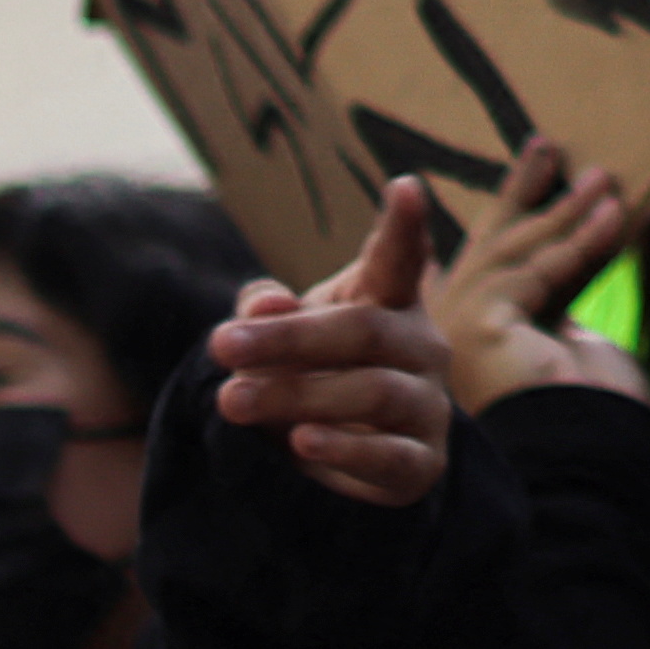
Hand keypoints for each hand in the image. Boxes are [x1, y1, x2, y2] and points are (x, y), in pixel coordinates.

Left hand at [207, 180, 458, 505]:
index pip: (400, 258)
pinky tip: (303, 443)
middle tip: (222, 344)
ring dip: (298, 394)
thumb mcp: (279, 341)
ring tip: (233, 400)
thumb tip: (266, 301)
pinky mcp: (421, 463)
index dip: (404, 224)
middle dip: (289, 337)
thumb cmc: (310, 378)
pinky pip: (391, 455)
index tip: (403, 186)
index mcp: (388, 303)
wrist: (341, 459)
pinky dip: (346, 450)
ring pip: (375, 391)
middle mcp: (421, 346)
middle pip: (365, 330)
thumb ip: (267, 315)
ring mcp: (427, 404)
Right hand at [434, 139, 645, 409]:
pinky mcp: (482, 329)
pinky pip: (538, 274)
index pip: (496, 260)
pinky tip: (615, 217)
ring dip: (566, 212)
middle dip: (523, 193)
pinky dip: (581, 244)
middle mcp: (451, 332)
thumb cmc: (581, 417)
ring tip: (606, 178)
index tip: (538, 160)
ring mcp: (458, 331)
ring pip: (516, 254)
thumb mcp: (570, 336)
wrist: (573, 470)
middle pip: (491, 247)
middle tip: (547, 146)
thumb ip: (560, 288)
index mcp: (474, 335)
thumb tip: (590, 228)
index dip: (516, 208)